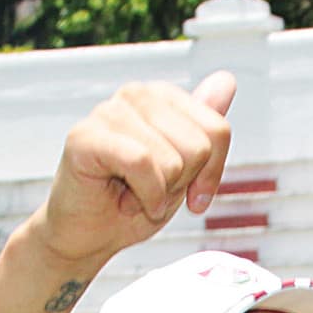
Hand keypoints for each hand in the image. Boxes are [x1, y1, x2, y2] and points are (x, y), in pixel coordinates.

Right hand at [33, 72, 236, 267]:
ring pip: (172, 160)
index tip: (191, 192)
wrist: (92, 234)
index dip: (211, 174)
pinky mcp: (85, 136)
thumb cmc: (139, 200)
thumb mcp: (188, 169)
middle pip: (198, 147)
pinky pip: (142, 163)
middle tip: (152, 190)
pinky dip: (144, 195)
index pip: (218, 131)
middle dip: (182, 183)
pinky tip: (126, 202)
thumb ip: (208, 126)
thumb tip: (227, 78)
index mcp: (163, 97)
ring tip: (134, 193)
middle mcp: (136, 94)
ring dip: (159, 193)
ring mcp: (108, 111)